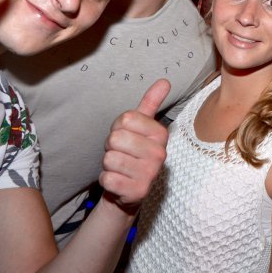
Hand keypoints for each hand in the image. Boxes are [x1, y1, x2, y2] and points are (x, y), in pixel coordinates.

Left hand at [100, 79, 170, 212]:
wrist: (128, 189)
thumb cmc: (132, 153)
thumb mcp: (141, 127)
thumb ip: (151, 103)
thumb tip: (164, 81)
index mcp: (161, 134)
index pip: (125, 119)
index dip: (118, 128)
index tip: (127, 137)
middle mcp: (160, 154)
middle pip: (115, 138)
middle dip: (111, 147)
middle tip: (121, 154)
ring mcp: (150, 174)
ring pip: (109, 158)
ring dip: (109, 164)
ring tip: (120, 168)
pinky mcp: (137, 192)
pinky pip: (107, 178)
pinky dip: (107, 180)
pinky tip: (119, 181)